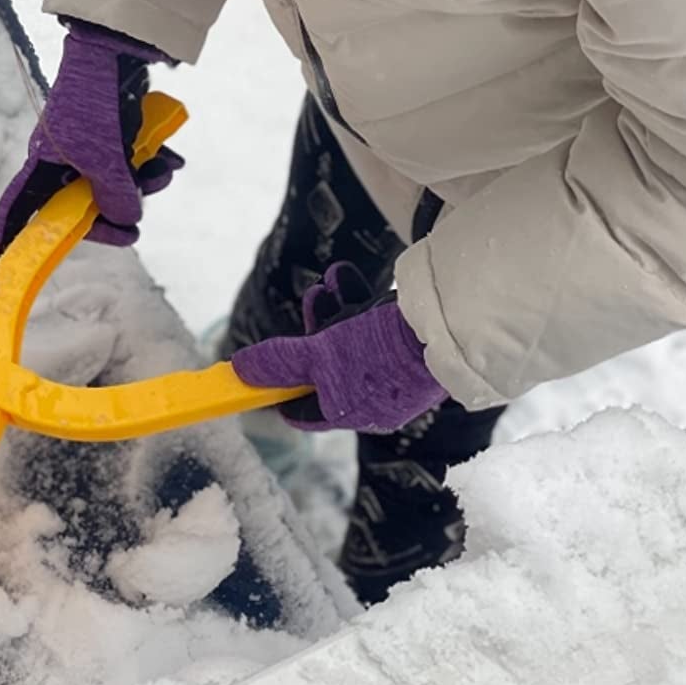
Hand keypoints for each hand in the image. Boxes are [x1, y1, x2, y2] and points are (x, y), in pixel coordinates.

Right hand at [0, 21, 182, 265]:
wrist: (116, 49)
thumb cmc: (94, 103)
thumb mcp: (103, 158)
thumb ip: (114, 196)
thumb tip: (127, 220)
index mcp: (44, 165)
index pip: (18, 208)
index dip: (7, 237)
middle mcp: (63, 158)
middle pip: (80, 204)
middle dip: (112, 212)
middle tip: (135, 230)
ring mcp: (91, 143)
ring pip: (114, 182)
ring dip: (142, 183)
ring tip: (164, 173)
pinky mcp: (116, 130)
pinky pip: (132, 160)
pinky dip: (152, 163)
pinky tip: (171, 160)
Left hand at [231, 263, 446, 432]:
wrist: (447, 325)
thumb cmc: (380, 351)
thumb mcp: (321, 356)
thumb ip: (279, 363)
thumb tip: (238, 371)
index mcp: (353, 411)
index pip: (305, 410)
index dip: (278, 389)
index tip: (258, 366)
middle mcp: (373, 393)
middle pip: (325, 367)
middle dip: (310, 332)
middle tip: (310, 302)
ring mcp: (392, 366)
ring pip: (348, 337)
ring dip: (333, 307)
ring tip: (326, 283)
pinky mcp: (406, 339)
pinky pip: (371, 320)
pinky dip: (356, 296)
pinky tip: (345, 273)